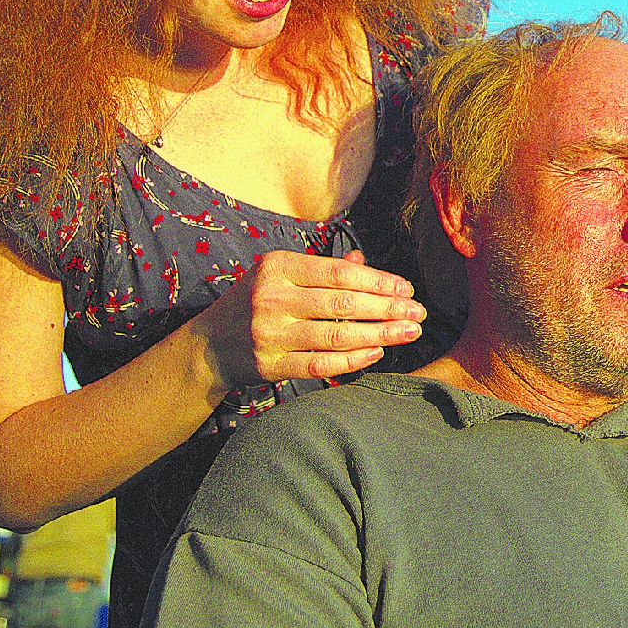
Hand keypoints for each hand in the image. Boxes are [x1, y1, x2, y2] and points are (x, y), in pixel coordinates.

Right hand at [187, 248, 425, 397]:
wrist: (209, 345)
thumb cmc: (256, 302)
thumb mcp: (281, 276)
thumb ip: (322, 269)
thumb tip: (363, 261)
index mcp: (278, 267)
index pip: (340, 273)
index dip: (379, 281)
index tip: (407, 289)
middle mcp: (272, 298)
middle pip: (343, 304)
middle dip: (388, 309)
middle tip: (418, 314)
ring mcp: (269, 334)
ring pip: (337, 335)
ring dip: (380, 335)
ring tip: (408, 333)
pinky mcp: (270, 366)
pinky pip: (321, 364)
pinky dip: (354, 360)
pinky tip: (378, 353)